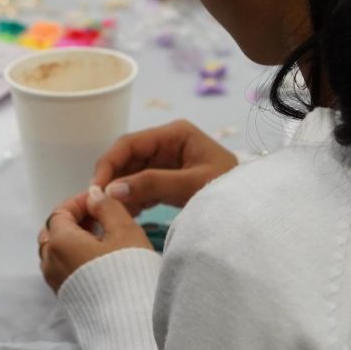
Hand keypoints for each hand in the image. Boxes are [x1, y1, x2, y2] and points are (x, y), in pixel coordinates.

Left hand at [39, 187, 152, 292]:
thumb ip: (107, 207)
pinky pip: (63, 267)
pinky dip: (75, 255)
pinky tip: (99, 257)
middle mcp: (50, 262)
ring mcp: (56, 281)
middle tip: (101, 216)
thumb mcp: (124, 230)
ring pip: (58, 250)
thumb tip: (94, 195)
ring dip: (75, 238)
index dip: (80, 202)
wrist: (129, 321)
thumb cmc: (128, 272)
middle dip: (75, 219)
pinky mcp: (65, 296)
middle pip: (54, 231)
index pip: (61, 212)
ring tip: (103, 236)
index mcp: (59, 241)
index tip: (101, 200)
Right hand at [91, 119, 237, 215]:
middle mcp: (167, 144)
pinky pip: (142, 187)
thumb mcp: (191, 185)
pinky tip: (122, 215)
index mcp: (174, 134)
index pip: (130, 143)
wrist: (253, 208)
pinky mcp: (168, 180)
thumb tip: (112, 191)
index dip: (109, 163)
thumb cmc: (229, 190)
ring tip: (106, 213)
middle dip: (112, 180)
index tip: (96, 187)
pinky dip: (132, 200)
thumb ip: (153, 185)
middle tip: (96, 203)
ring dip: (120, 192)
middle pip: (128, 158)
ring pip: (132, 174)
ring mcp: (166, 162)